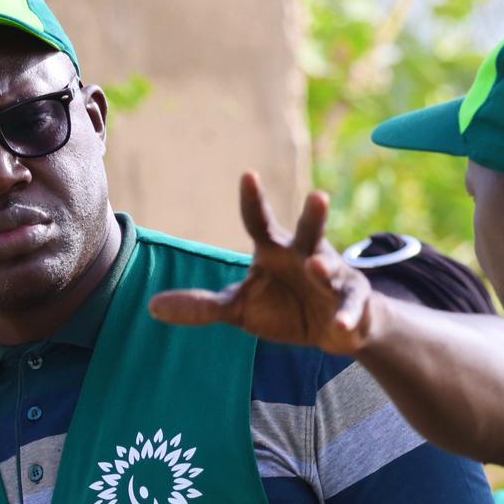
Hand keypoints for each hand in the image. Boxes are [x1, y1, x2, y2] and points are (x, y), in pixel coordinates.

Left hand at [148, 174, 377, 356]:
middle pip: (308, 230)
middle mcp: (305, 253)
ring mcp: (332, 276)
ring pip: (331, 267)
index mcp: (274, 249)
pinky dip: (346, 318)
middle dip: (313, 215)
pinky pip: (349, 308)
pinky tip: (341, 327)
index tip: (248, 175)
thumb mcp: (239, 307)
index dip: (253, 200)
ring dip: (325, 267)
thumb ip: (202, 306)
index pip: (259, 222)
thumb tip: (152, 307)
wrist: (330, 327)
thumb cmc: (281, 307)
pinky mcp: (351, 302)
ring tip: (317, 265)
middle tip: (318, 196)